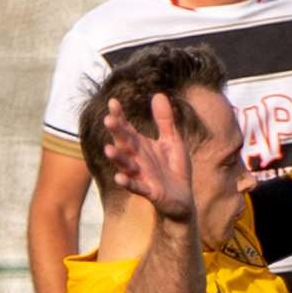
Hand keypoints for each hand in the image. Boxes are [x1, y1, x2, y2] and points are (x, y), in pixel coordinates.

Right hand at [103, 94, 194, 221]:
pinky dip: (128, 183)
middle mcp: (137, 159)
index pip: (127, 128)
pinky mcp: (149, 191)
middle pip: (124, 143)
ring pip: (126, 165)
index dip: (120, 116)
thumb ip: (165, 121)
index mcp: (141, 145)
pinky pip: (136, 186)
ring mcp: (141, 175)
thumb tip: (158, 94)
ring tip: (108, 149)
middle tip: (108, 119)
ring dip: (117, 158)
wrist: (183, 197)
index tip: (113, 102)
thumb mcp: (172, 141)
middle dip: (117, 133)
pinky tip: (119, 178)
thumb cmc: (173, 169)